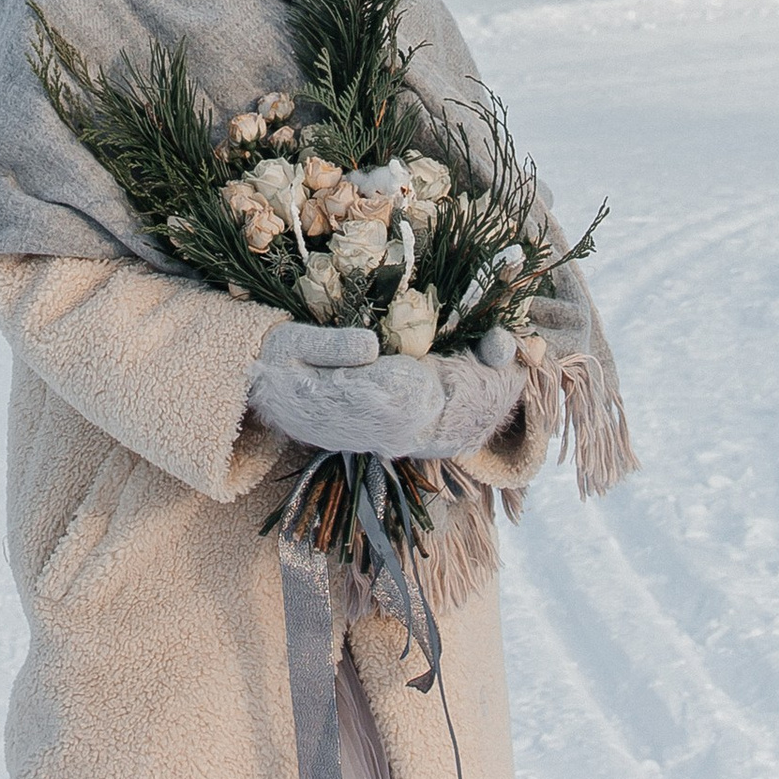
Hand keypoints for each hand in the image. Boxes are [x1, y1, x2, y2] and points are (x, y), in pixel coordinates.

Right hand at [246, 335, 523, 461]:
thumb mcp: (288, 345)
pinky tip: (490, 377)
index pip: (440, 392)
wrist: (263, 397)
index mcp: (369, 405)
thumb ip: (328, 346)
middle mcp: (391, 430)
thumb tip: (371, 346)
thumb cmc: (276, 364)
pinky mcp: (402, 432)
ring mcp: (399, 436)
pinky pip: (449, 431)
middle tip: (516, 342)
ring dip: (491, 395)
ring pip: (460, 426)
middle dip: (495, 380)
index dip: (478, 370)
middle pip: (460, 413)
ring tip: (510, 354)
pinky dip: (477, 409)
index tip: (502, 343)